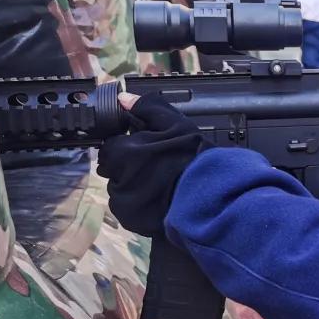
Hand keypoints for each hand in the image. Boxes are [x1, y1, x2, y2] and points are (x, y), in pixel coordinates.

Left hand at [97, 92, 212, 236]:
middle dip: (127, 166)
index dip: (127, 147)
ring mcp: (122, 200)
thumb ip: (147, 108)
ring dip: (132, 185)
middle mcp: (116, 177)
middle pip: (112, 168)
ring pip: (119, 188)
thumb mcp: (175, 124)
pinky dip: (138, 204)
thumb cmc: (193, 159)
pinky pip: (127, 208)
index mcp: (123, 151)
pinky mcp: (130, 219)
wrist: (208, 198)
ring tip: (159, 184)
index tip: (144, 150)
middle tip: (154, 167)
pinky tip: (157, 199)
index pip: (111, 146)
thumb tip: (122, 99)